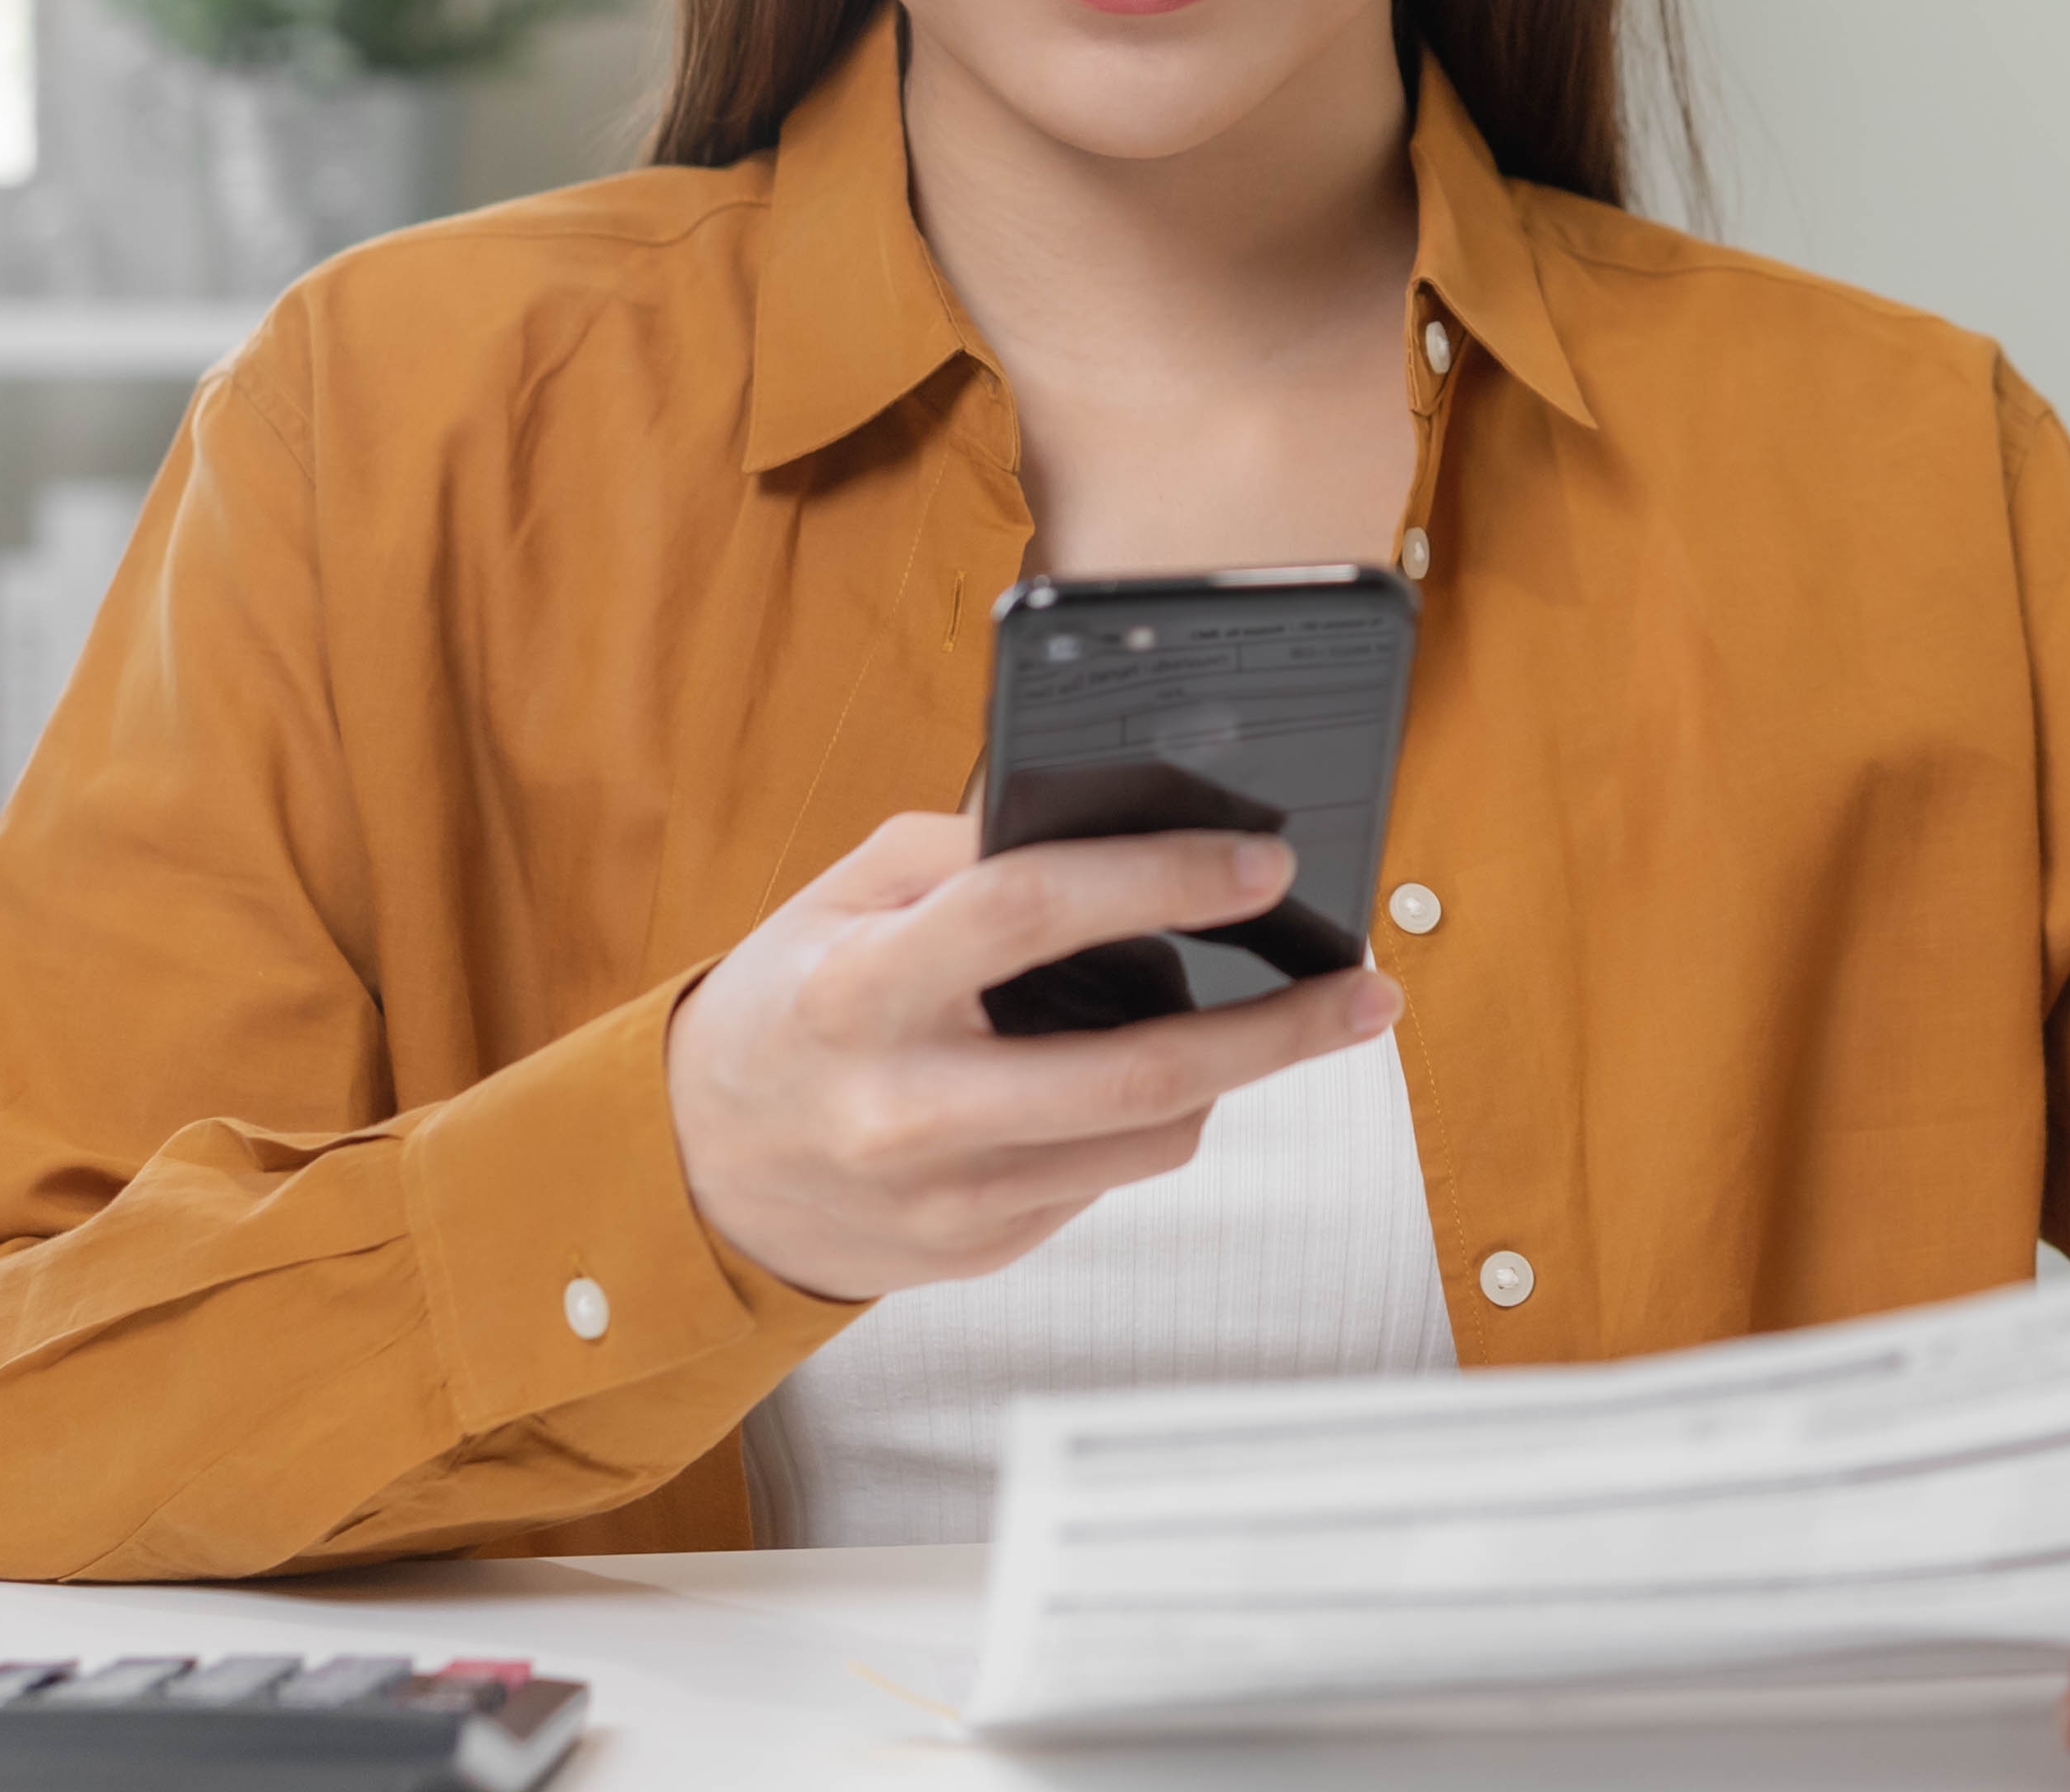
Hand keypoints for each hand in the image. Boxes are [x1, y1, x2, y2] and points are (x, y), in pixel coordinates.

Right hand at [663, 809, 1399, 1300]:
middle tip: (1367, 983)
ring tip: (1274, 1015)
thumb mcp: (845, 901)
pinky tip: (1148, 1073)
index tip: (1266, 861)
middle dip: (1278, 1029)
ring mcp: (948, 1197)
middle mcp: (907, 1104)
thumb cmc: (794, 1004)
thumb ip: (964, 853)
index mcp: (863, 987)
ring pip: (1150, 1138)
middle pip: (1137, 1071)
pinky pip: (1108, 1178)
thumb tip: (1116, 818)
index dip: (1161, 880)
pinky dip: (1147, 1118)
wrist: (702, 1175)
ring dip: (1231, 1072)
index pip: (1029, 913)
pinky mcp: (982, 1251)